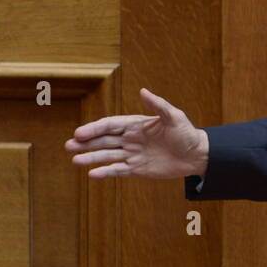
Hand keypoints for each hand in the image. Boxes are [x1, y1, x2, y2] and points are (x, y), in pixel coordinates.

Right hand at [65, 88, 208, 179]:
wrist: (198, 156)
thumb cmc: (187, 134)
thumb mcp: (175, 117)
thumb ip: (159, 105)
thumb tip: (143, 91)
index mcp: (136, 125)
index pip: (110, 125)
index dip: (94, 128)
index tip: (80, 133)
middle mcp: (131, 139)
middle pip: (103, 140)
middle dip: (85, 143)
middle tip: (68, 146)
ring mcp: (133, 154)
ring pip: (107, 155)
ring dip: (91, 158)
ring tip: (75, 161)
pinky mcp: (138, 168)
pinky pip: (118, 170)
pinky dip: (106, 172)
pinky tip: (93, 175)